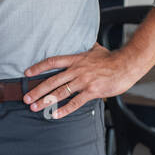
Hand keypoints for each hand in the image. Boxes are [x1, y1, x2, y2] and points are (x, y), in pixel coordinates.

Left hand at [22, 44, 142, 118]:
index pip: (52, 62)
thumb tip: (82, 39)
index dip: (38, 68)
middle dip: (37, 90)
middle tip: (26, 98)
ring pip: (60, 93)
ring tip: (35, 108)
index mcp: (75, 59)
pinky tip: (55, 115)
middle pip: (52, 81)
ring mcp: (84, 81)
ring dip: (46, 101)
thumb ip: (85, 47)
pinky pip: (75, 102)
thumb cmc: (112, 58)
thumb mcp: (95, 49)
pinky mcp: (92, 91)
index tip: (26, 73)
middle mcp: (76, 70)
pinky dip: (64, 110)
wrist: (128, 64)